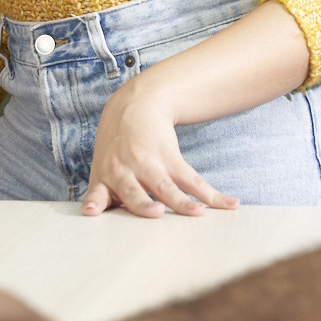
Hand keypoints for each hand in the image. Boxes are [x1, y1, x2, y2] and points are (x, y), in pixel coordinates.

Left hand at [82, 69, 236, 219]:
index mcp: (104, 176)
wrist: (134, 106)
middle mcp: (125, 171)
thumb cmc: (115, 146)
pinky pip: (192, 179)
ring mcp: (149, 163)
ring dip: (185, 202)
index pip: (98, 194)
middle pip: (134, 192)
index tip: (92, 212)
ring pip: (168, 186)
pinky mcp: (170, 156)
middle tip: (156, 213)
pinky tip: (229, 204)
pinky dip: (213, 194)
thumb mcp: (101, 166)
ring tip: (200, 213)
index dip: (95, 203)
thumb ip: (99, 194)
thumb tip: (91, 215)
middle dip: (144, 204)